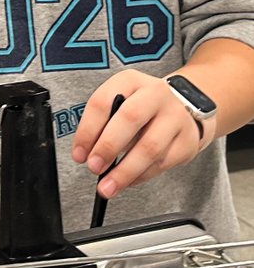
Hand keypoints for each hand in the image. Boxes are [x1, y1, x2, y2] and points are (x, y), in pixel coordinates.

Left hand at [71, 71, 201, 199]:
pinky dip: (141, 177)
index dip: (87, 130)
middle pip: (130, 118)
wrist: (185, 105)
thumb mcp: (120, 100)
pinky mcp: (187, 140)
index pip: (102, 102)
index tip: (78, 155)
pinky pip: (162, 164)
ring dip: (125, 171)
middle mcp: (155, 94)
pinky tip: (128, 181)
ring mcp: (175, 117)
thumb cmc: (142, 105)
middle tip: (94, 168)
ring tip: (108, 186)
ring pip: (150, 147)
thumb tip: (87, 154)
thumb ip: (103, 122)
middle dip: (108, 147)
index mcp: (130, 81)